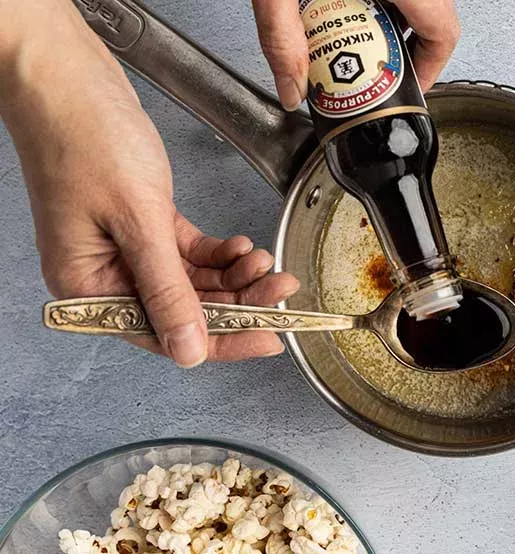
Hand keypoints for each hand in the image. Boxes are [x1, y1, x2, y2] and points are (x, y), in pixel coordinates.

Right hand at [0, 4, 298, 366]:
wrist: (66, 74)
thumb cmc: (85, 136)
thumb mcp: (137, 220)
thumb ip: (168, 289)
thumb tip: (190, 350)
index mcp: (88, 285)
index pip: (162, 333)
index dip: (221, 340)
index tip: (268, 339)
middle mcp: (104, 273)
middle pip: (183, 309)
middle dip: (237, 302)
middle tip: (280, 290)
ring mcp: (122, 248)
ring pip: (191, 281)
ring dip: (233, 276)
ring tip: (266, 261)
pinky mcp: (140, 221)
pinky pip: (187, 252)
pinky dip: (218, 253)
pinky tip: (242, 247)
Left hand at [252, 0, 460, 108]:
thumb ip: (280, 38)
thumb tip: (291, 88)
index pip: (442, 33)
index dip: (432, 70)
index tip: (408, 90)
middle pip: (432, 19)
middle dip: (403, 52)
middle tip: (375, 74)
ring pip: (414, 1)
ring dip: (386, 25)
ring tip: (353, 44)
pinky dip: (374, 1)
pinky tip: (340, 7)